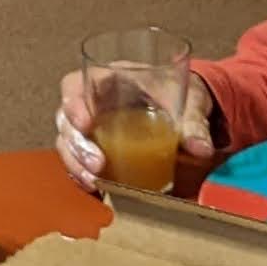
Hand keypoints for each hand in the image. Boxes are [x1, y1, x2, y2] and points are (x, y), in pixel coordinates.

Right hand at [54, 69, 216, 192]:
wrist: (186, 105)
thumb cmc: (182, 91)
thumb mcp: (191, 100)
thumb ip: (194, 123)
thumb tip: (201, 149)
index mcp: (111, 78)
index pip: (75, 84)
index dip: (73, 103)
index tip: (85, 124)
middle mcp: (94, 101)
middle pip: (66, 119)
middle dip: (76, 144)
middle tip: (97, 165)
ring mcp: (93, 124)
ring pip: (67, 141)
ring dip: (76, 162)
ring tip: (93, 181)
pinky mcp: (97, 145)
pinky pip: (78, 158)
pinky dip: (81, 173)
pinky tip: (93, 188)